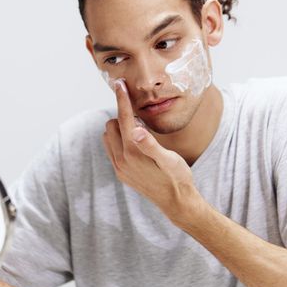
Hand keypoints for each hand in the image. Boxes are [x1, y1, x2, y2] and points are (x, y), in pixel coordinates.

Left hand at [102, 79, 201, 220]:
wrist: (177, 203)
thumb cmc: (177, 178)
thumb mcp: (170, 160)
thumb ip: (151, 145)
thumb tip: (136, 129)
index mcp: (133, 152)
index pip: (124, 118)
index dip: (122, 99)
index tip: (119, 84)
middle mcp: (121, 160)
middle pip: (112, 125)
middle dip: (122, 116)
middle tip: (140, 115)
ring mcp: (120, 168)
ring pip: (109, 138)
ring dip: (119, 129)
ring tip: (138, 129)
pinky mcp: (122, 174)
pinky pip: (112, 150)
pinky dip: (119, 141)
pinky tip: (135, 142)